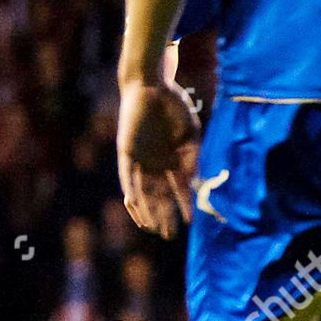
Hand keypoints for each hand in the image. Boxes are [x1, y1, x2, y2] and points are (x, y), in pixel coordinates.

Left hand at [116, 79, 198, 238]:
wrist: (153, 86)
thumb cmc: (175, 107)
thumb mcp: (190, 134)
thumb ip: (192, 157)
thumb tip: (194, 181)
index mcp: (172, 161)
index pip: (178, 190)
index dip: (183, 206)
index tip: (190, 223)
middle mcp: (155, 164)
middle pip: (159, 196)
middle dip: (163, 215)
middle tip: (167, 235)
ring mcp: (140, 159)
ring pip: (142, 191)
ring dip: (146, 209)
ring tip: (150, 227)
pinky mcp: (126, 152)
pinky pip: (127, 175)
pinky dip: (131, 189)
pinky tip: (134, 203)